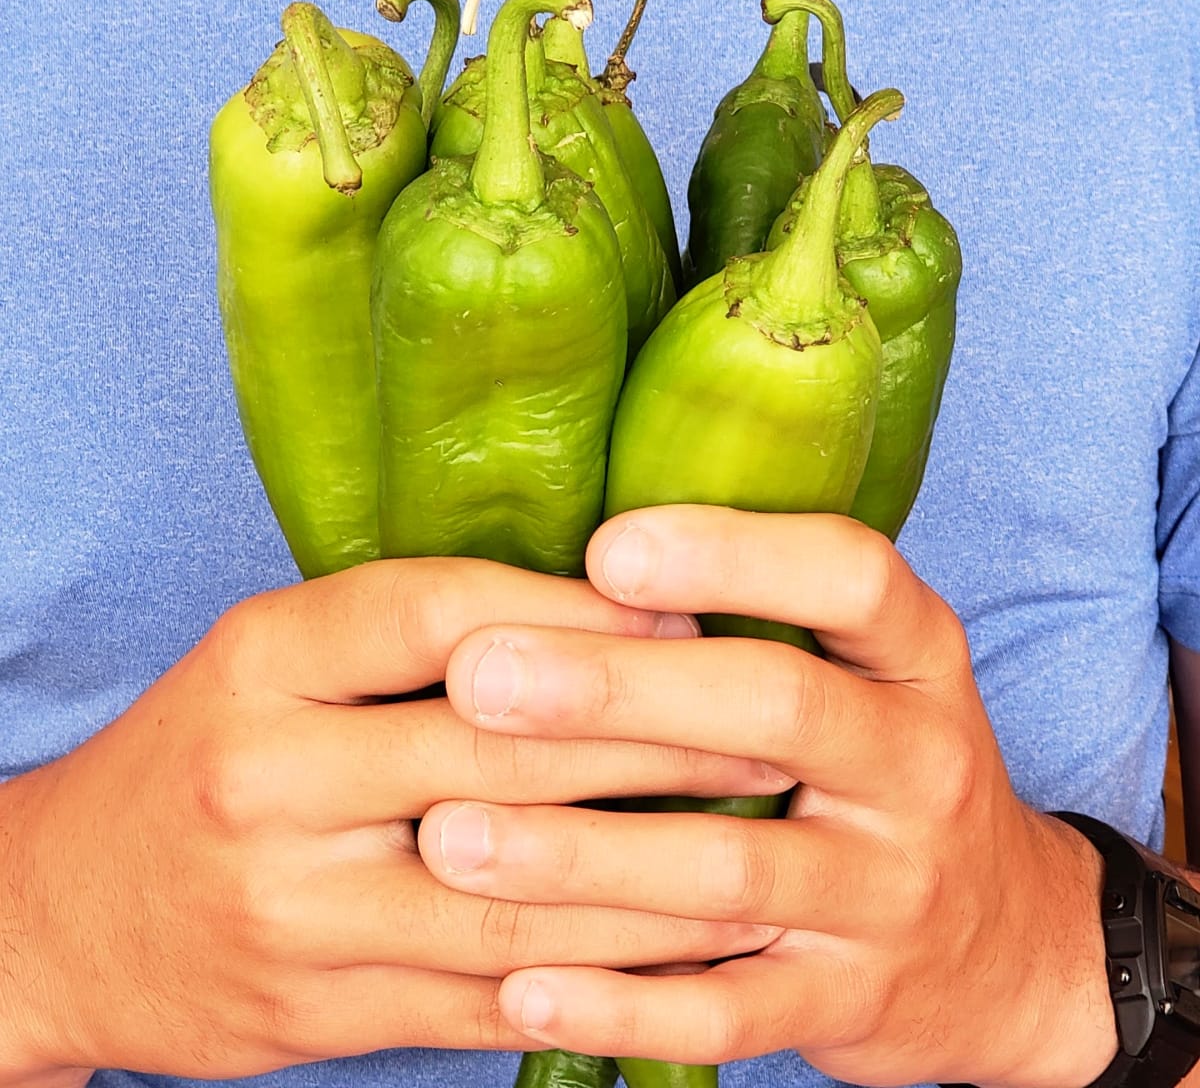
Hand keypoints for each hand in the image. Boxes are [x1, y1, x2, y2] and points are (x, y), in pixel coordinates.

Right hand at [0, 556, 786, 1083]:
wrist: (63, 915)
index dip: (576, 613)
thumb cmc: (203, 759)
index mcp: (262, 661)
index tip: (684, 616)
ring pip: (516, 892)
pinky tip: (689, 957)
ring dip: (659, 874)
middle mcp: (270, 777)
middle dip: (654, 738)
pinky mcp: (322, 1013)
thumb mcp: (272, 662)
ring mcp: (295, 909)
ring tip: (761, 845)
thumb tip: (592, 617)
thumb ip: (402, 638)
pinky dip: (603, 977)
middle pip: (498, 748)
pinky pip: (491, 996)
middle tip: (769, 728)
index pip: (438, 613)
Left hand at [418, 506, 1118, 1087]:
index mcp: (918, 660)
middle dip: (619, 691)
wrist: (1011, 946)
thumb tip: (584, 562)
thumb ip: (765, 617)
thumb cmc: (888, 772)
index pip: (850, 576)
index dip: (731, 555)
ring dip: (584, 856)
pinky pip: (732, 1013)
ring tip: (452, 837)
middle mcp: (918, 766)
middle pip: (775, 709)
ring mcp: (890, 894)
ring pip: (731, 873)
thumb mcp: (871, 675)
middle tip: (480, 678)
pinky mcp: (851, 1002)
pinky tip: (519, 990)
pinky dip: (621, 1006)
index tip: (605, 551)